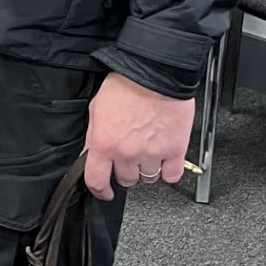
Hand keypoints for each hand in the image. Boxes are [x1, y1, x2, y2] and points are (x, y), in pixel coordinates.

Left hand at [83, 72, 194, 199]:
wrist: (156, 72)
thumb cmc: (126, 84)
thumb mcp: (97, 109)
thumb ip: (93, 136)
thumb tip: (91, 155)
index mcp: (104, 143)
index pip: (96, 180)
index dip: (99, 191)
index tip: (104, 192)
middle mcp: (127, 153)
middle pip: (125, 180)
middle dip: (125, 172)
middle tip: (129, 157)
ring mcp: (152, 153)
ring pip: (148, 179)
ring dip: (146, 170)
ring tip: (148, 153)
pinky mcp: (175, 150)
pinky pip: (172, 175)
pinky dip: (168, 172)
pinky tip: (165, 162)